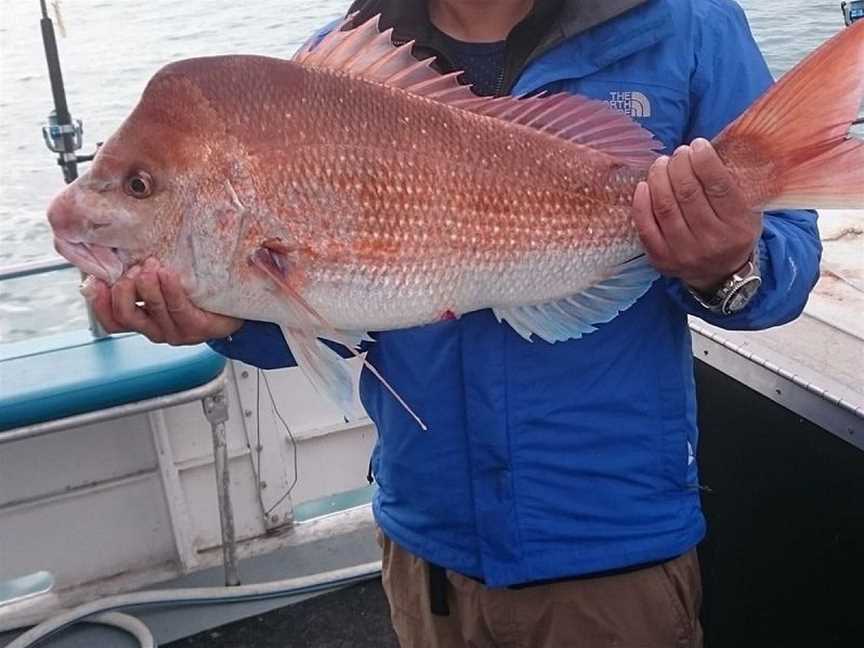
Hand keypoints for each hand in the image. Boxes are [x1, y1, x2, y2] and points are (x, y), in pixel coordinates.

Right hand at [82, 258, 242, 344]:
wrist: (235, 304)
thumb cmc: (195, 289)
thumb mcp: (162, 279)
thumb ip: (140, 271)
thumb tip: (114, 247)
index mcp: (144, 319)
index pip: (112, 320)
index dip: (99, 304)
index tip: (93, 282)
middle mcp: (156, 328)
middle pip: (127, 316)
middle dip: (124, 291)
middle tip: (133, 270)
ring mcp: (177, 331)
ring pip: (153, 313)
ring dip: (148, 288)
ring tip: (150, 266)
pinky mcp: (198, 329)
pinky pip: (179, 310)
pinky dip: (171, 290)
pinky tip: (168, 274)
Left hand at [632, 138, 761, 292]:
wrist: (719, 274)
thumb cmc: (732, 233)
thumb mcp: (747, 211)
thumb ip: (731, 185)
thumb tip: (704, 151)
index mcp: (737, 226)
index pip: (718, 187)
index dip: (704, 161)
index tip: (697, 144)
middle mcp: (711, 241)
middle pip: (688, 193)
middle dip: (680, 165)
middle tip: (678, 153)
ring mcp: (683, 252)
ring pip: (665, 206)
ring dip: (659, 178)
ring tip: (661, 163)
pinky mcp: (661, 259)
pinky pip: (645, 226)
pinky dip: (641, 202)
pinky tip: (644, 185)